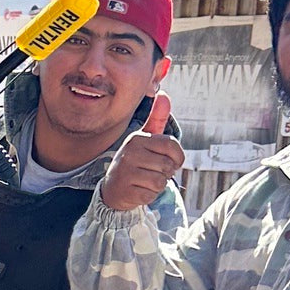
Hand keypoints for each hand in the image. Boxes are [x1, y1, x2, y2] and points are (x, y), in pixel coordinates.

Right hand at [101, 94, 183, 211]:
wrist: (113, 189)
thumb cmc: (135, 164)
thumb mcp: (145, 141)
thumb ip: (156, 120)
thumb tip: (163, 94)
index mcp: (137, 138)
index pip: (172, 146)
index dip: (176, 158)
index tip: (166, 161)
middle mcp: (130, 152)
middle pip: (168, 165)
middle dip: (165, 173)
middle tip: (151, 172)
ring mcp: (126, 171)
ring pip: (161, 181)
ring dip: (157, 185)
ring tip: (144, 180)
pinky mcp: (126, 190)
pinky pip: (152, 194)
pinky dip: (149, 195)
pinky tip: (138, 190)